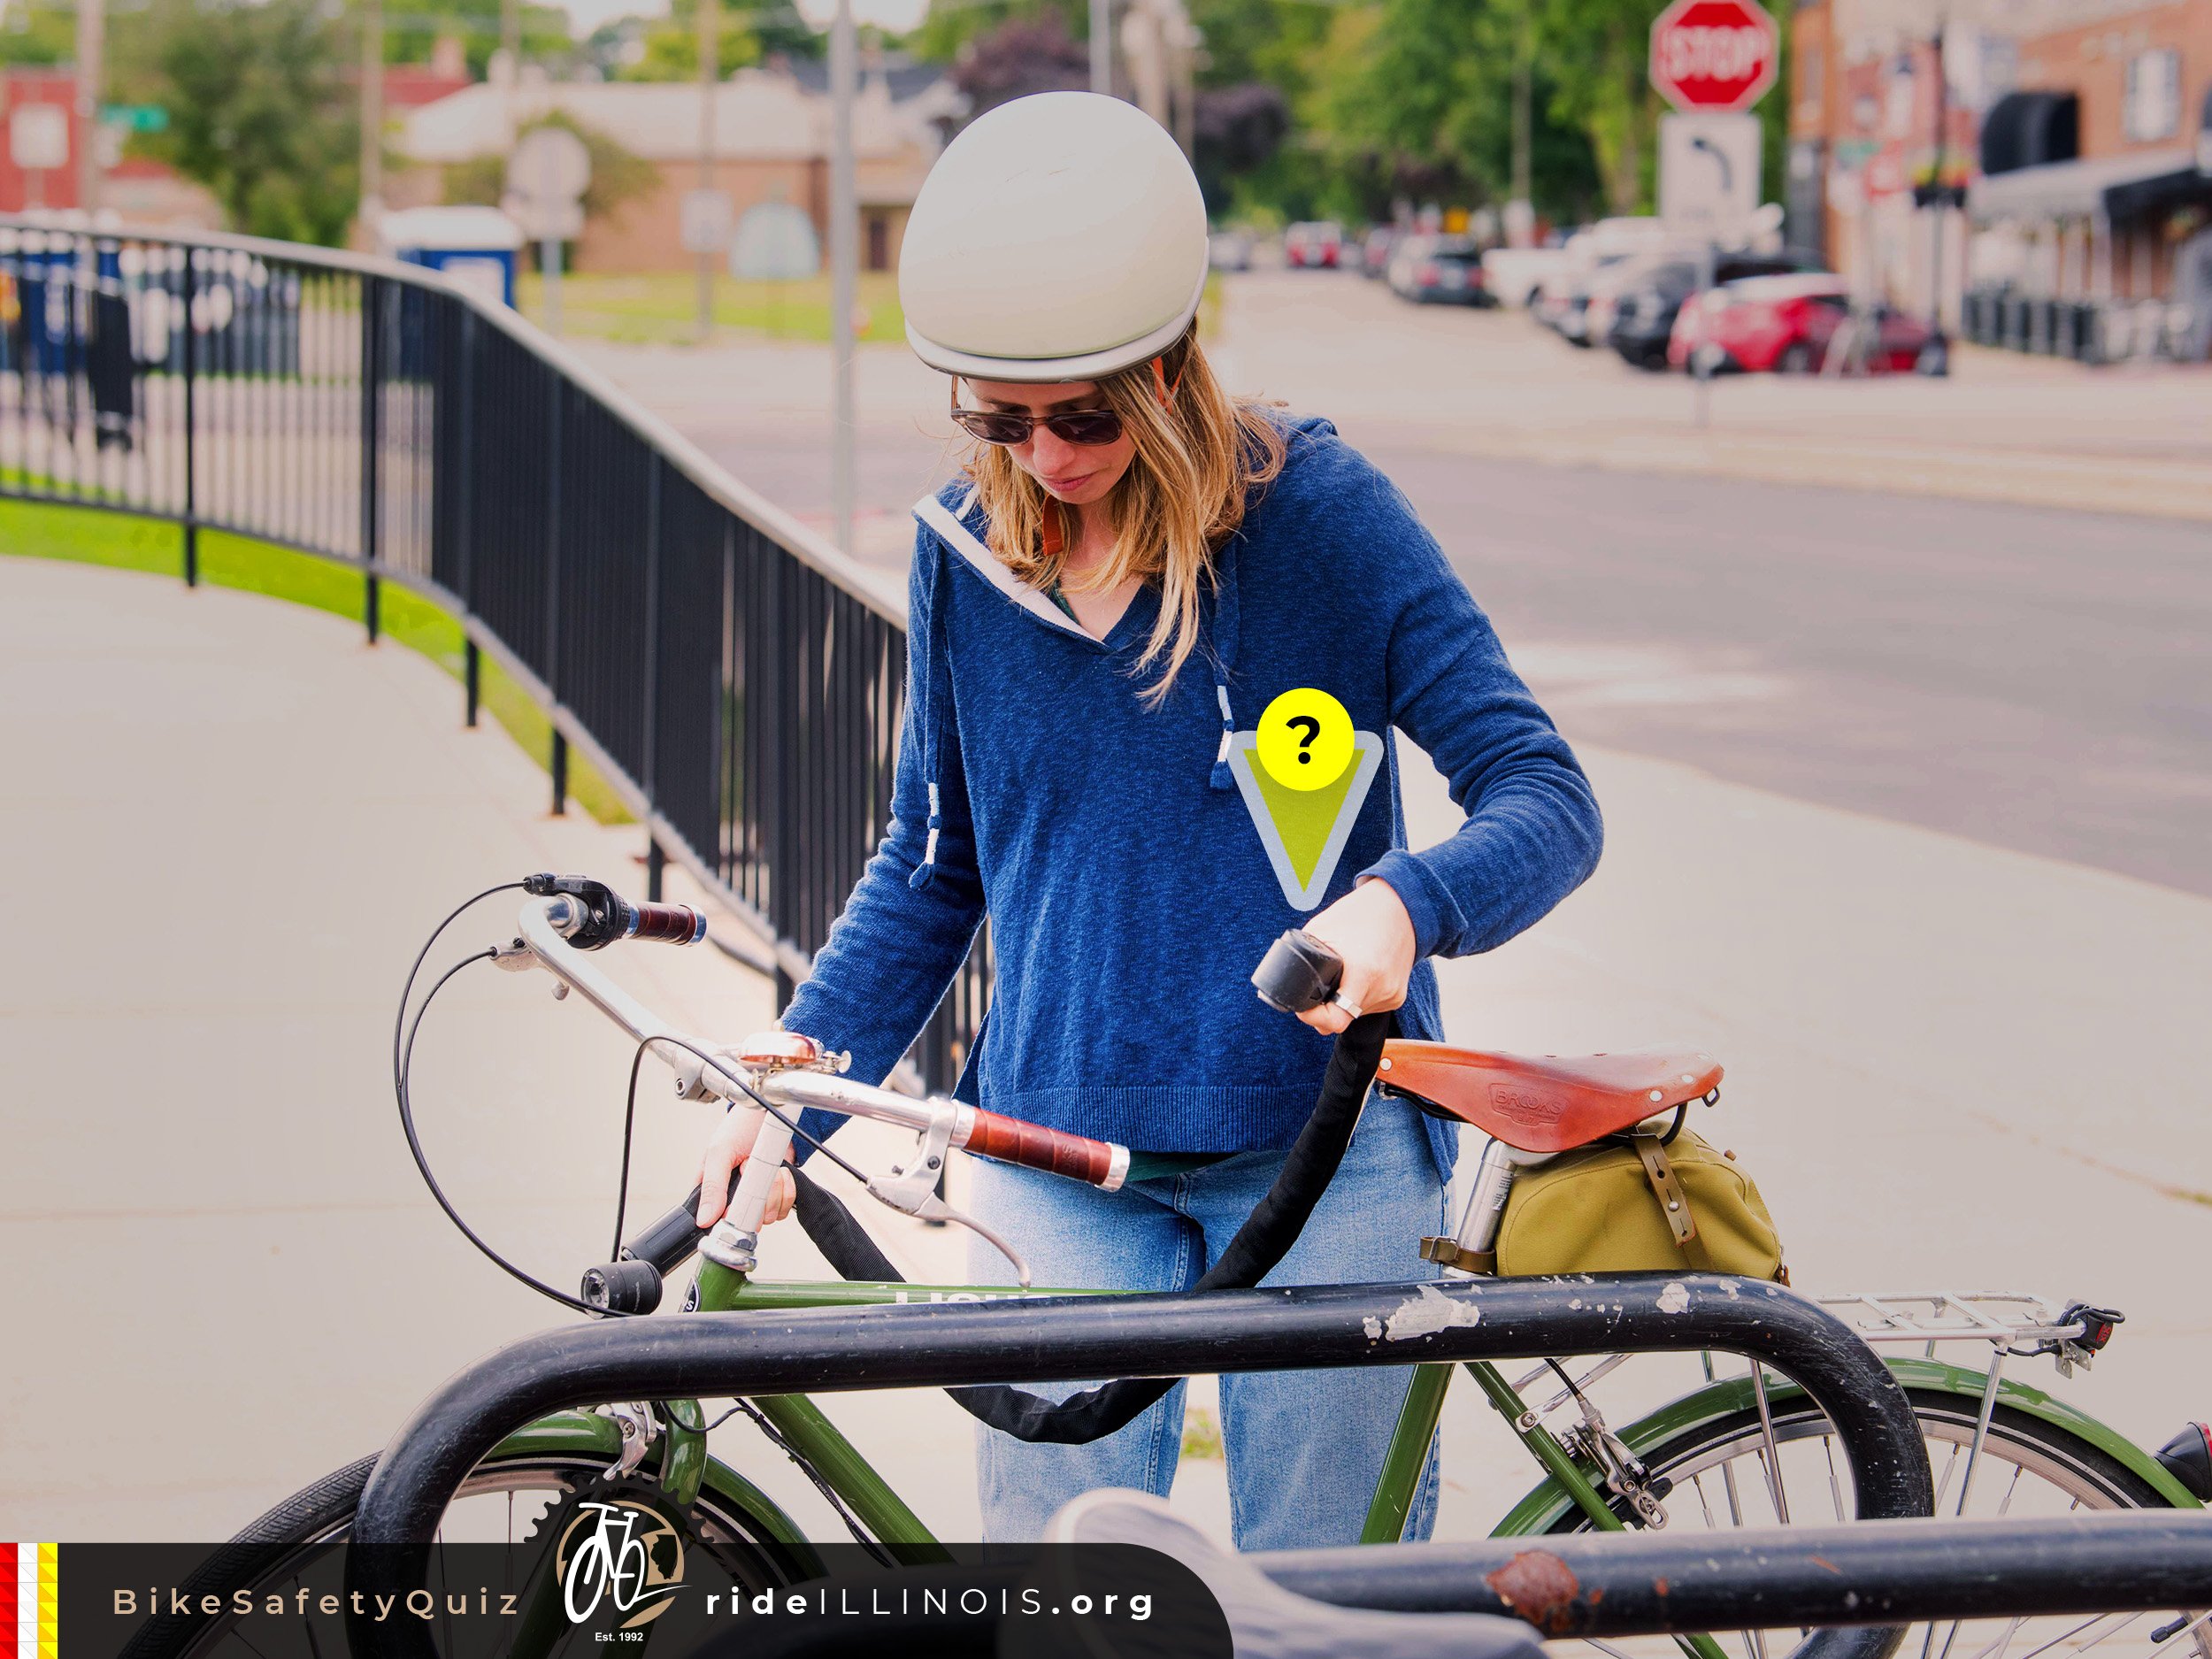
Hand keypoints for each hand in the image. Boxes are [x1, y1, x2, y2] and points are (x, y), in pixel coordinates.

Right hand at [695, 1107, 796, 1229]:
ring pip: (769, 1215)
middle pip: (748, 1222)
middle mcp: (736, 1198)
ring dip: (775, 1191)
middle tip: (752, 1171)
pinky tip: (782, 1171)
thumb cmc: (740, 1127)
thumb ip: (711, 1186)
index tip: (740, 1200)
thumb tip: (704, 1218)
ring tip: (768, 1167)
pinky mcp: (778, 1193)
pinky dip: (788, 1190)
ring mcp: (758, 1197)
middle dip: (757, 1199)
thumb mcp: (719, 1152)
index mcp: (714, 1190)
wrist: (771, 1113)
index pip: (718, 1220)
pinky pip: (786, 1206)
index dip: (733, 1215)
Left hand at [1296, 877, 1415, 1036]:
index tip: (1304, 1008)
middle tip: (1319, 987)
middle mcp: (1381, 988)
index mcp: (1363, 971)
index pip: (1336, 1019)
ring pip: (1355, 1015)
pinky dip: (1358, 997)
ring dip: (1343, 1003)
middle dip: (1325, 1008)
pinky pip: (1369, 1008)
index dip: (1314, 1018)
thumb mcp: (1323, 927)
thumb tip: (1288, 980)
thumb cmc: (1362, 912)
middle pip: (1343, 1018)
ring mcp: (1392, 995)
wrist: (1402, 907)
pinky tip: (1357, 977)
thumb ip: (1305, 955)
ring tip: (1345, 974)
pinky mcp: (1398, 997)